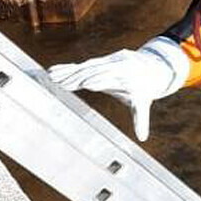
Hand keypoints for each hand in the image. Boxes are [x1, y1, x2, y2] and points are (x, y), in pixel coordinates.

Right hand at [48, 37, 188, 141]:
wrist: (148, 67)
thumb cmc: (143, 88)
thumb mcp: (142, 102)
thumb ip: (141, 119)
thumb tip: (143, 138)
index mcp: (127, 75)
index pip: (111, 77)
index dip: (99, 79)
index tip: (86, 83)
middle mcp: (115, 66)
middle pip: (95, 71)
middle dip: (79, 76)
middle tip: (62, 83)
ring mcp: (105, 62)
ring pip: (86, 67)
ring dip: (69, 72)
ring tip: (52, 78)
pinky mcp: (97, 63)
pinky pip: (81, 66)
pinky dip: (67, 68)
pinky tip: (51, 71)